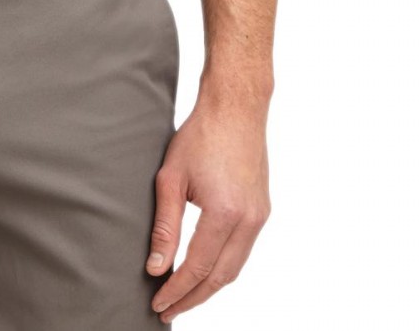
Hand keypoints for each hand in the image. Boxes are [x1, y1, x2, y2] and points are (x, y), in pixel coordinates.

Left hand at [146, 95, 271, 321]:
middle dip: (193, 298)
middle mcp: (249, 220)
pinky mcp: (262, 210)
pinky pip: (242, 250)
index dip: (176, 290)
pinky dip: (222, 267)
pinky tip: (203, 270)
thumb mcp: (171, 178)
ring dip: (209, 287)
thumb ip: (165, 227)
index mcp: (225, 213)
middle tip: (167, 311)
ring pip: (234, 268)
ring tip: (182, 297)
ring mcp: (260, 217)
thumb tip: (156, 268)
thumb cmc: (200, 136)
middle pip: (220, 277)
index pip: (197, 268)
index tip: (157, 304)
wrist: (236, 108)